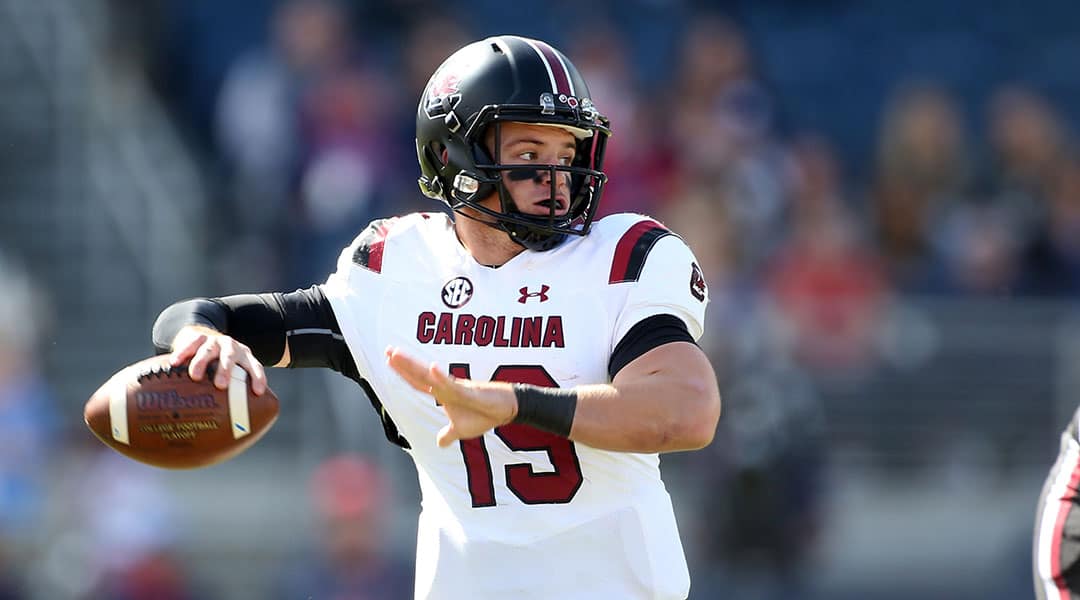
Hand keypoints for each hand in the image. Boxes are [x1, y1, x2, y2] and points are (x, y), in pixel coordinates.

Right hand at [169, 325, 266, 394]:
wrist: (203, 337)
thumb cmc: (218, 366)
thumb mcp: (229, 374)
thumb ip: (229, 397)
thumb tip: (223, 434)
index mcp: (244, 358)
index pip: (255, 367)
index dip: (258, 378)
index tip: (257, 392)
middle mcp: (232, 348)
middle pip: (230, 358)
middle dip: (226, 371)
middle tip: (220, 385)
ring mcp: (215, 341)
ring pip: (209, 350)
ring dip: (202, 362)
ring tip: (195, 376)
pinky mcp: (198, 337)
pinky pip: (191, 344)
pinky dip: (183, 352)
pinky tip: (175, 363)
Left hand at [385, 346, 515, 446]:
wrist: (506, 409)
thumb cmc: (484, 415)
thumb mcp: (461, 430)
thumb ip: (448, 434)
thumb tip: (439, 443)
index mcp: (442, 394)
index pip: (417, 382)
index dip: (403, 373)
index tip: (388, 359)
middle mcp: (446, 387)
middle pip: (419, 375)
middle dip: (403, 363)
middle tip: (387, 350)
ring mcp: (456, 388)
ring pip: (430, 376)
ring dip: (414, 365)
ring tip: (398, 354)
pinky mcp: (469, 391)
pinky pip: (453, 384)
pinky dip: (441, 377)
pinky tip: (431, 367)